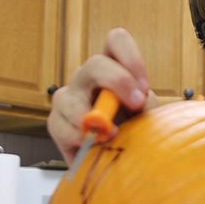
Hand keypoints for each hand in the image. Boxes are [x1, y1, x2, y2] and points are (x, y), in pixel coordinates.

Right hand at [47, 28, 155, 162]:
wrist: (117, 161)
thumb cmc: (134, 133)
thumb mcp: (147, 117)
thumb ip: (146, 105)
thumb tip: (140, 99)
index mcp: (113, 68)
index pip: (115, 41)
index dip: (130, 57)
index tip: (143, 86)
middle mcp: (88, 79)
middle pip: (95, 64)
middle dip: (117, 81)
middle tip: (135, 104)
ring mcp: (69, 98)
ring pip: (69, 96)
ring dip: (91, 116)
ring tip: (108, 134)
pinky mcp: (57, 123)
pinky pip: (59, 124)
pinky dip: (77, 135)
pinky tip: (90, 143)